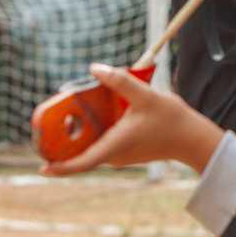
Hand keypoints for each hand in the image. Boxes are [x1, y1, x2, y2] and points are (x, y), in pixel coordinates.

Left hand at [39, 64, 222, 176]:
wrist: (192, 138)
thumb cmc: (171, 120)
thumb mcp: (145, 95)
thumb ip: (120, 81)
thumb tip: (94, 68)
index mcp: (114, 147)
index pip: (82, 163)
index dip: (60, 168)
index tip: (42, 168)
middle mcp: (114, 155)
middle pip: (81, 152)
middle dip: (62, 139)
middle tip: (49, 118)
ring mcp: (120, 154)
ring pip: (91, 145)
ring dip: (79, 131)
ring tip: (67, 108)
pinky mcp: (125, 150)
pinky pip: (102, 141)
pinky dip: (93, 129)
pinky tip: (92, 109)